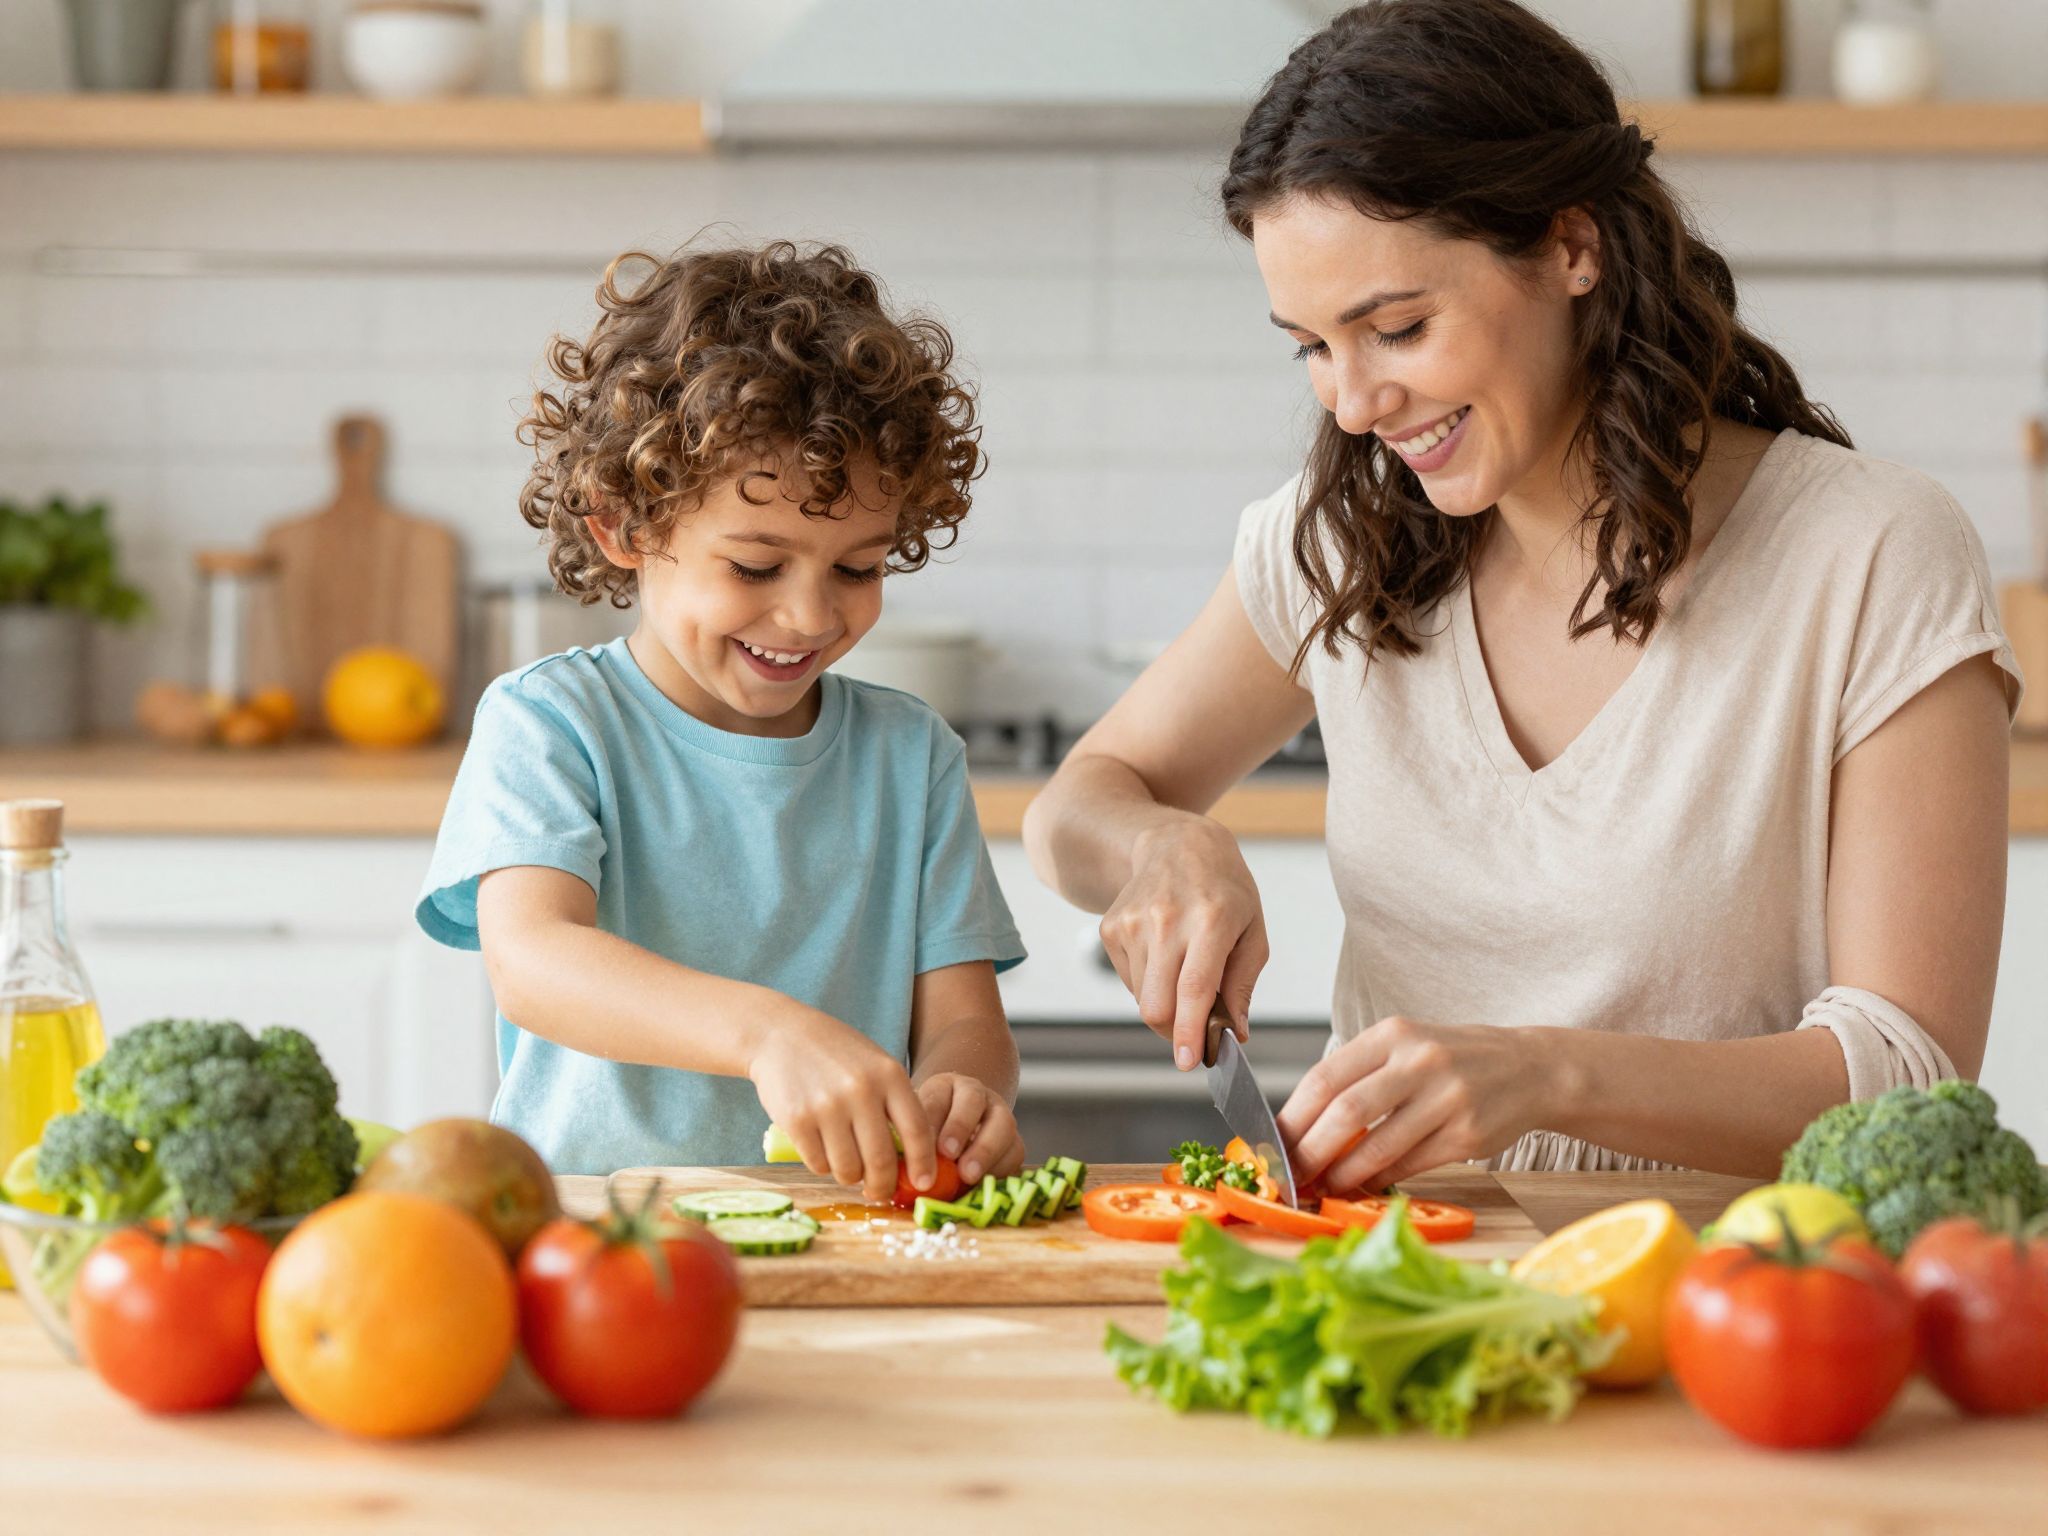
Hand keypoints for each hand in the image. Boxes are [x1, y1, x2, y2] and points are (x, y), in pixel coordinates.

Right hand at [747, 1001, 935, 1203]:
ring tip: (847, 1166)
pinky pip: (818, 1164)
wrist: (781, 1035)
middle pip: (881, 1160)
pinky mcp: (797, 1120)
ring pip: (848, 1169)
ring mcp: (827, 1106)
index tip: (923, 1184)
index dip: (923, 1165)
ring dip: (850, 1177)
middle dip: (883, 1186)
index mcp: (889, 1075)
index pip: (917, 1131)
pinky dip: (824, 1167)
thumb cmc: (837, 1055)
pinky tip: (823, 1150)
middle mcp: (861, 1090)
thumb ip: (895, 1105)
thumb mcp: (876, 1066)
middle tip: (880, 1192)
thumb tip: (912, 1160)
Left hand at [916, 1073, 1024, 1184]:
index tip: (934, 1146)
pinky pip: (1014, 1152)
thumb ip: (914, 1142)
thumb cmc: (929, 1135)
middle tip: (949, 1154)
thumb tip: (908, 1166)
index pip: (938, 1097)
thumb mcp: (916, 1129)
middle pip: (972, 1102)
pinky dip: (1000, 1168)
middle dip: (960, 1128)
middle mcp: (975, 1094)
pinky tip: (983, 1183)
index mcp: (944, 1087)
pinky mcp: (1013, 1141)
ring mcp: (999, 1114)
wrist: (957, 1134)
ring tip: (968, 1175)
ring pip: (1002, 1124)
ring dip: (985, 1152)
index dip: (932, 1120)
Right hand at [1098, 818, 1265, 1071]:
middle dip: (1176, 1031)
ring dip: (1165, 1004)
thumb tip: (1236, 1033)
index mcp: (1211, 920)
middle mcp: (1166, 920)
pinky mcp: (1111, 928)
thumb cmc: (1224, 890)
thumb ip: (1244, 984)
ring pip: (1142, 998)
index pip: (1194, 988)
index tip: (1189, 1061)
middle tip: (1194, 1033)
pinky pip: (1130, 981)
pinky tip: (1164, 955)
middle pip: (1157, 1004)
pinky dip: (1149, 984)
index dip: (1190, 1030)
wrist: (1176, 844)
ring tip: (1183, 972)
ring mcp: (1132, 922)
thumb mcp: (1252, 930)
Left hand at [1277, 1016, 1544, 1190]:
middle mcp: (1419, 1061)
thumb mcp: (1405, 1047)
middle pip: (1346, 1110)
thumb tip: (1303, 1126)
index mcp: (1393, 1034)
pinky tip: (1365, 1184)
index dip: (1293, 1115)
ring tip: (1323, 1185)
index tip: (1273, 1142)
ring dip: (1343, 1172)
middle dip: (1309, 1150)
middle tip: (1291, 1174)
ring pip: (1378, 1144)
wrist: (1529, 1068)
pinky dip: (1381, 1178)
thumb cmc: (1452, 1060)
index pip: (1326, 1076)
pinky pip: (1411, 1164)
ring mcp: (1447, 1098)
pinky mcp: (1469, 1134)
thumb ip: (1359, 1077)